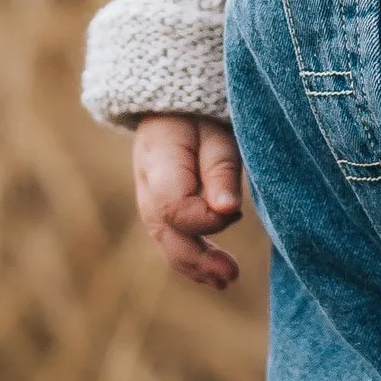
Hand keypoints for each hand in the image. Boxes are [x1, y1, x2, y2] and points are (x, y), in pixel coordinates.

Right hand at [133, 114, 244, 287]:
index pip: (174, 207)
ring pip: (165, 241)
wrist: (177, 99)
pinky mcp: (159, 205)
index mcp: (158, 160)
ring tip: (225, 280)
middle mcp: (146, 183)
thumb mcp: (219, 131)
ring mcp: (147, 196)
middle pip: (165, 232)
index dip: (206, 218)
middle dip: (197, 259)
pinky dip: (189, 257)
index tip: (235, 212)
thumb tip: (226, 211)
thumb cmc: (204, 113)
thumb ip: (221, 169)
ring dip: (194, 265)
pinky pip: (170, 237)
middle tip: (231, 276)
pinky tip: (211, 273)